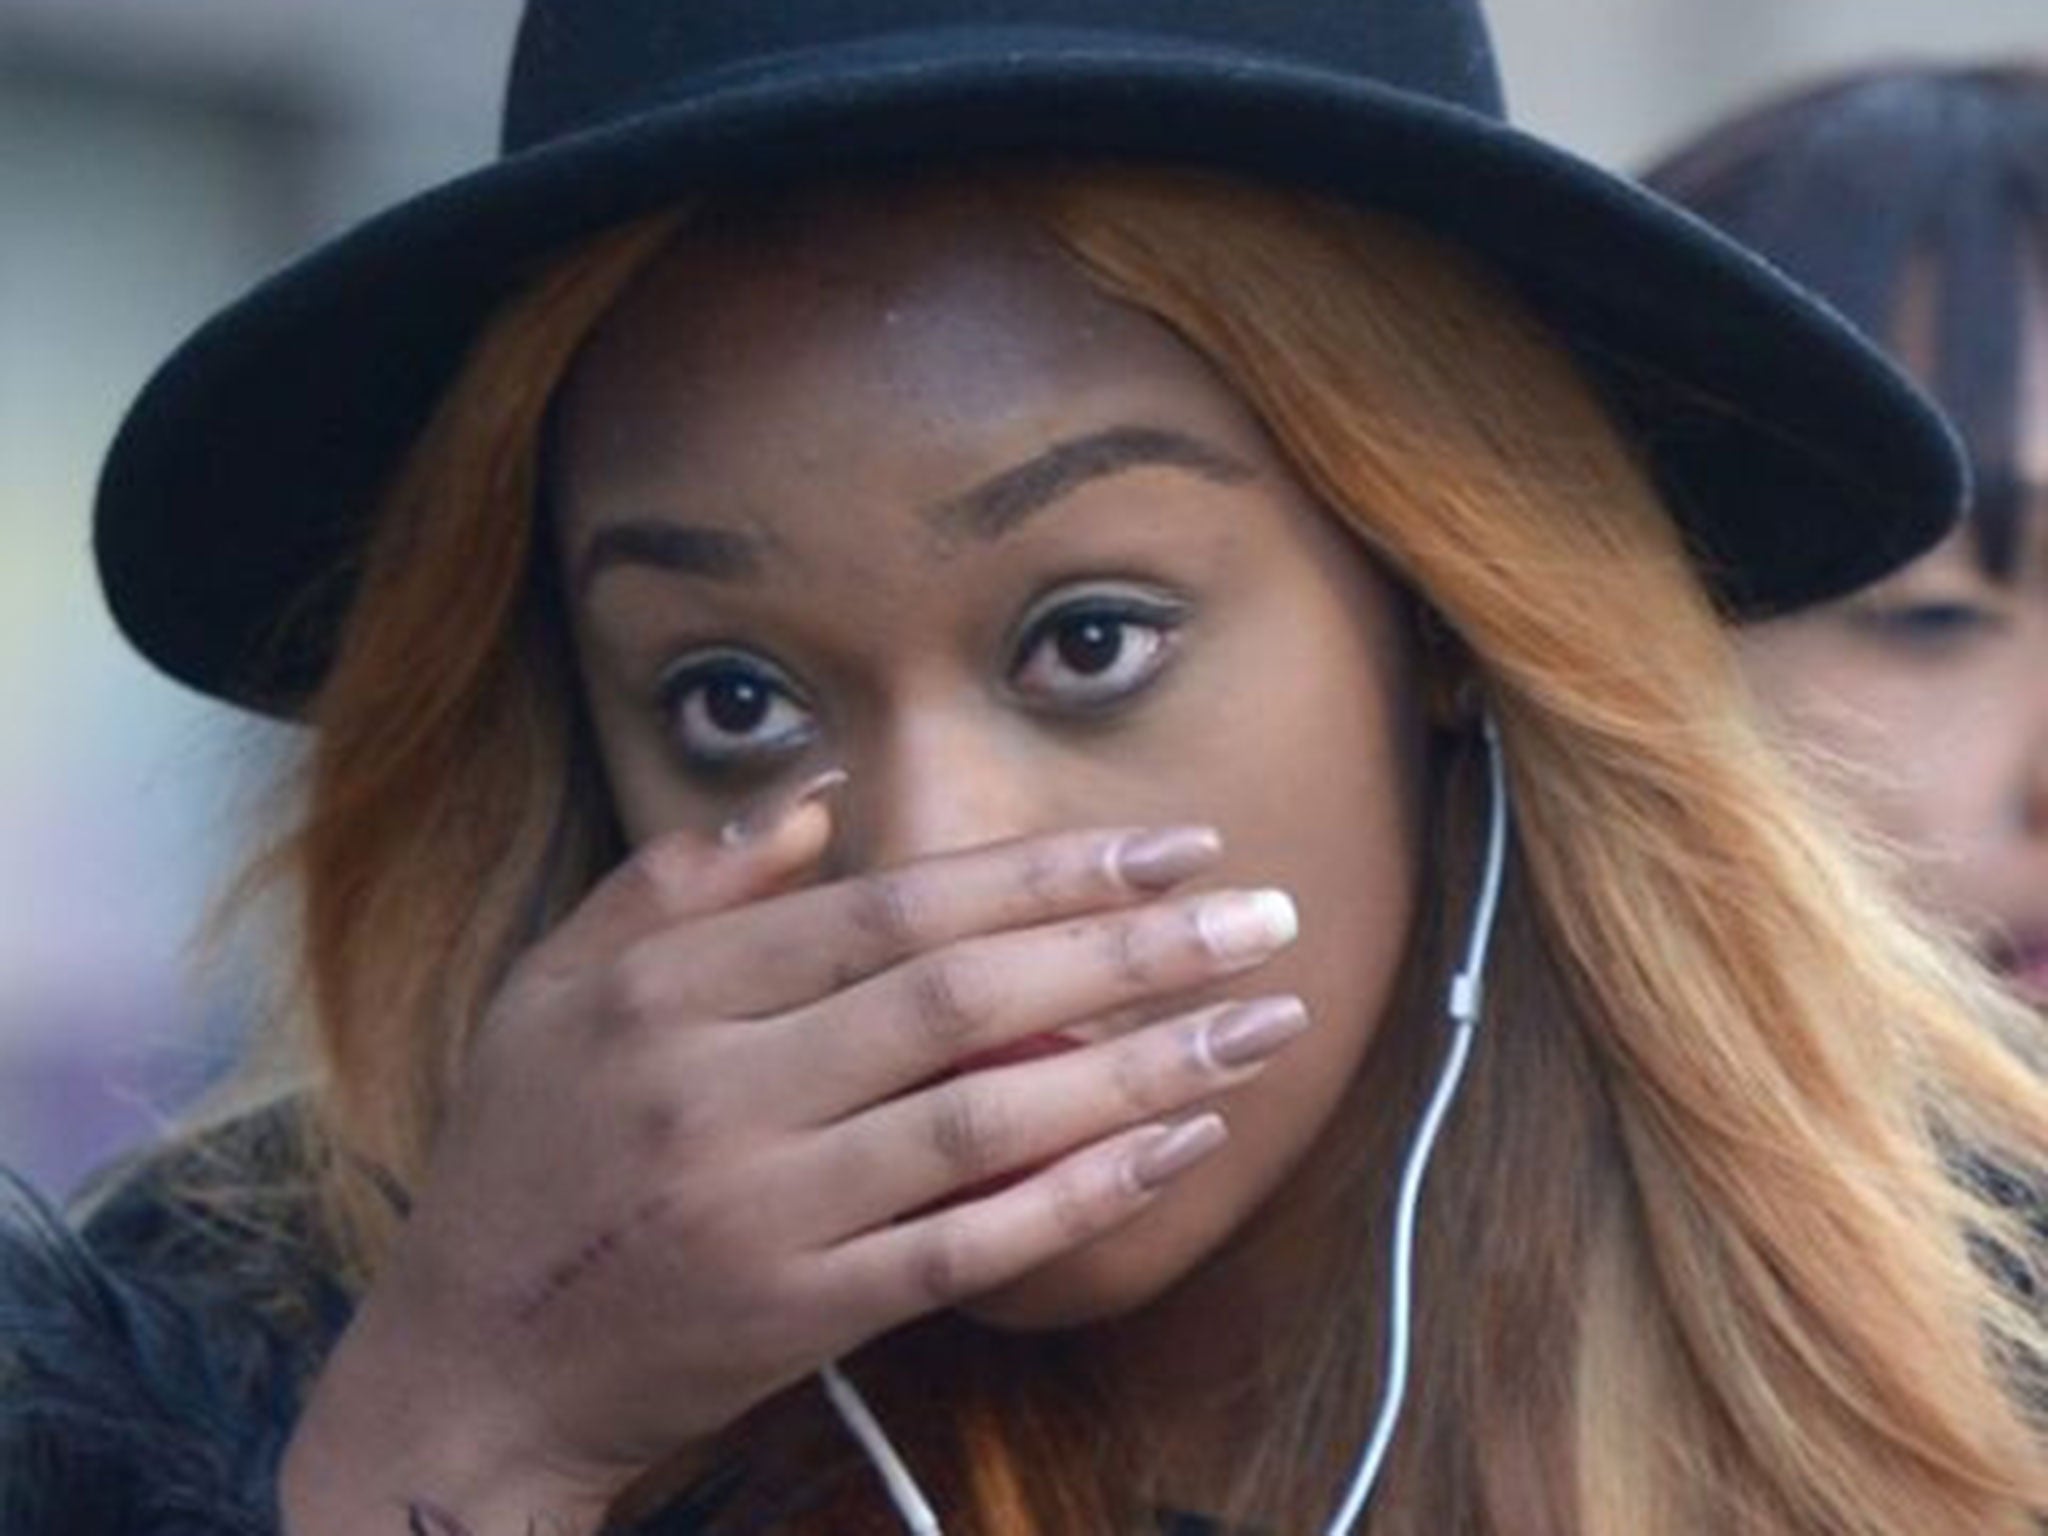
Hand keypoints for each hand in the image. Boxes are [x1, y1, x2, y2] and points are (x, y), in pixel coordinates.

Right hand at [282, 792, 1304, 1532]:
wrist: (468, 1367)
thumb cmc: (523, 1160)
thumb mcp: (555, 991)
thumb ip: (680, 885)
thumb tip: (816, 796)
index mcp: (667, 992)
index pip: (894, 907)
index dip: (1043, 870)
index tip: (1167, 847)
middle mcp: (719, 1089)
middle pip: (961, 996)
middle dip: (1129, 948)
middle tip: (1266, 913)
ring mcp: (764, 1209)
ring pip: (986, 1119)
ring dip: (1142, 1067)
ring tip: (1264, 1022)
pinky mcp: (799, 1314)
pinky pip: (968, 1249)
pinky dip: (1081, 1197)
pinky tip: (1177, 1148)